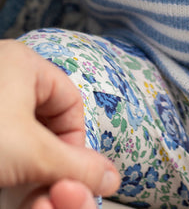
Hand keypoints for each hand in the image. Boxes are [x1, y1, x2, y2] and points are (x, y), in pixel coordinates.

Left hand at [0, 41, 119, 205]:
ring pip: (23, 139)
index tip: (65, 173)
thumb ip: (76, 166)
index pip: (71, 102)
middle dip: (49, 163)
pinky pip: (4, 145)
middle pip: (47, 123)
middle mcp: (6, 74)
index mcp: (24, 61)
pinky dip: (7, 170)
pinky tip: (3, 186)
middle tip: (43, 189)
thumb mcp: (32, 152)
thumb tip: (112, 178)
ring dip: (28, 173)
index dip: (74, 141)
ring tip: (20, 192)